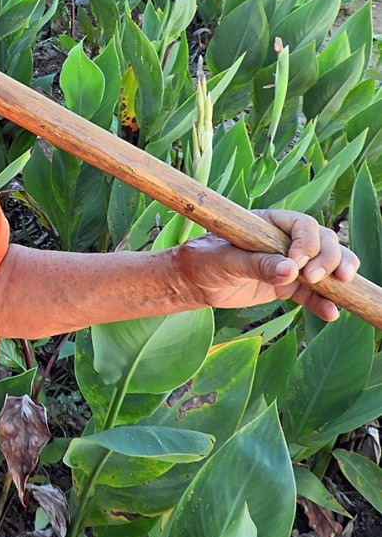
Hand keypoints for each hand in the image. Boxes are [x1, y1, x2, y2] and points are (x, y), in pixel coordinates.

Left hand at [174, 209, 357, 320]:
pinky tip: (330, 313)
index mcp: (269, 223)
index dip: (308, 243)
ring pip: (325, 266)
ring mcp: (289, 263)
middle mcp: (284, 240)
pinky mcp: (288, 286)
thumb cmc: (204, 260)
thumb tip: (291, 270)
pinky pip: (313, 293)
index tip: (298, 263)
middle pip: (323, 243)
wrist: (193, 282)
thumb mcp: (227, 261)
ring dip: (337, 277)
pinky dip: (323, 302)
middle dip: (329, 259)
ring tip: (343, 291)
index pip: (303, 225)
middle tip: (315, 279)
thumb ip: (258, 265)